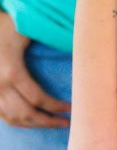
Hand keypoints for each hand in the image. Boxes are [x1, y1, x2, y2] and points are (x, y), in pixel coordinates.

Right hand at [0, 10, 70, 126]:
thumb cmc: (7, 25)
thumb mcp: (26, 31)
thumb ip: (48, 37)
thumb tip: (76, 43)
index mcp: (12, 72)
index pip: (37, 99)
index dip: (55, 107)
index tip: (71, 109)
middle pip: (26, 114)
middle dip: (47, 121)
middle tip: (66, 123)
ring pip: (13, 118)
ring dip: (34, 125)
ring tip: (52, 123)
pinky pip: (2, 116)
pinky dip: (18, 122)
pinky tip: (31, 121)